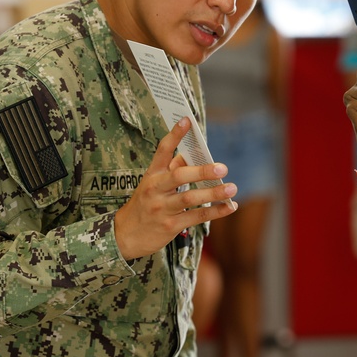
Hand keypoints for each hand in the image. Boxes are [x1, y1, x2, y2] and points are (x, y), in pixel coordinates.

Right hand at [114, 117, 237, 259]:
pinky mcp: (170, 225)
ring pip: (190, 198)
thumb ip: (171, 170)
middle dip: (202, 171)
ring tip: (231, 188)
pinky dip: (215, 212)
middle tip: (222, 168)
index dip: (174, 135)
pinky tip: (230, 206)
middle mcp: (156, 190)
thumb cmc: (144, 205)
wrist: (125, 236)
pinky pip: (196, 217)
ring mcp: (162, 208)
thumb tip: (190, 155)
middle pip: (179, 177)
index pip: (162, 151)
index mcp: (152, 175)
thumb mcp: (152, 184)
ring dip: (213, 193)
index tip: (187, 120)